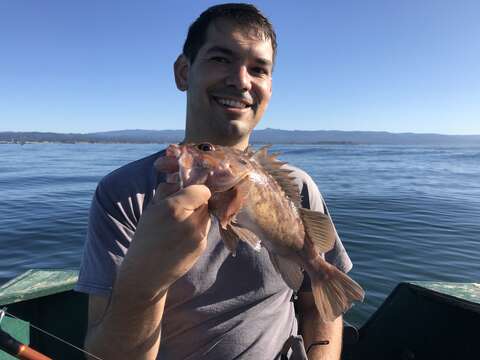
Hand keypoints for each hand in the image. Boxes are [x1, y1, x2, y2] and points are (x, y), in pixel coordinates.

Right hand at [117, 182, 211, 298]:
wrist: (145, 274)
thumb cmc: (145, 238)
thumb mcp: (151, 209)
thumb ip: (167, 191)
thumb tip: (181, 178)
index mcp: (175, 208)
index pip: (202, 189)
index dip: (194, 190)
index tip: (185, 193)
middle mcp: (190, 221)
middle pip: (205, 201)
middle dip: (196, 202)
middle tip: (181, 209)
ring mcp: (199, 235)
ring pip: (206, 214)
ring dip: (197, 214)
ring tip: (179, 225)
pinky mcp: (202, 246)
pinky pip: (205, 228)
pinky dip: (197, 228)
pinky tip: (182, 237)